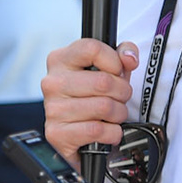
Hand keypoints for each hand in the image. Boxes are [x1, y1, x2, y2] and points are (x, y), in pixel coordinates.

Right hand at [41, 38, 139, 158]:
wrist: (77, 133)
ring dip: (119, 114)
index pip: (92, 49)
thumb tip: (129, 58)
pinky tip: (107, 130)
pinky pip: (98, 130)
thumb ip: (122, 54)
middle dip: (122, 92)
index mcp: (60, 60)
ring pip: (104, 107)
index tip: (117, 72)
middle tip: (120, 97)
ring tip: (113, 114)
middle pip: (103, 81)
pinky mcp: (57, 133)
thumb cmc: (93, 95)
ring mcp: (53, 109)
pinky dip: (112, 133)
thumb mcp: (108, 69)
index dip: (114, 62)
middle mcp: (52, 82)